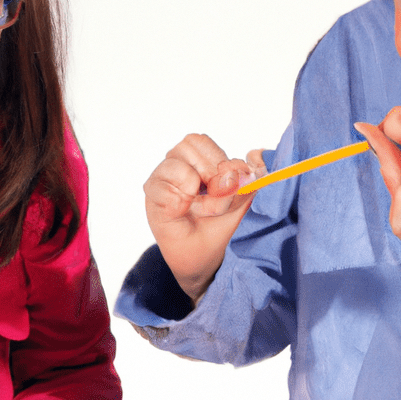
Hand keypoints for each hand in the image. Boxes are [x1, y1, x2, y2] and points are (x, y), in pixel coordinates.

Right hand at [144, 133, 264, 300]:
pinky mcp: (152, 197)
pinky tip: (183, 212)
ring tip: (200, 208)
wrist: (202, 258)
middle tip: (216, 202)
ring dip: (194, 188)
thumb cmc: (218, 226)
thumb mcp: (240, 201)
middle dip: (210, 175)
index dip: (218, 160)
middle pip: (188, 146)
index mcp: (199, 159)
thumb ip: (246, 179)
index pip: (202, 141)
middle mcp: (177, 163)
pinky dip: (177, 201)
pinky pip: (162, 188)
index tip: (230, 185)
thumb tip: (249, 162)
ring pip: (174, 164)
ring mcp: (162, 179)